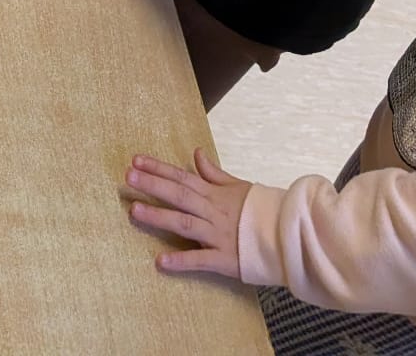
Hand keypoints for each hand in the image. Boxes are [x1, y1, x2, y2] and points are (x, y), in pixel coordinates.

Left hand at [125, 150, 251, 277]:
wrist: (287, 235)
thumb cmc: (261, 210)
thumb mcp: (237, 186)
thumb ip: (214, 172)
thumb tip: (196, 153)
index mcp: (214, 193)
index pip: (181, 177)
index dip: (158, 168)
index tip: (136, 161)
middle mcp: (212, 211)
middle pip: (178, 195)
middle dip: (152, 185)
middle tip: (128, 177)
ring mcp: (217, 235)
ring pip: (184, 223)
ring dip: (159, 216)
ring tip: (134, 211)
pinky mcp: (224, 259)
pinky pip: (200, 259)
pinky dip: (181, 261)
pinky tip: (161, 261)